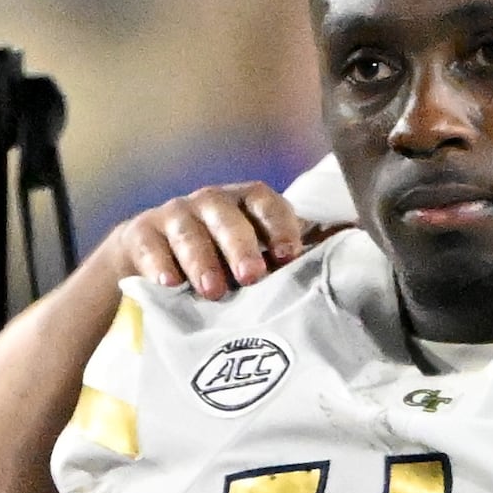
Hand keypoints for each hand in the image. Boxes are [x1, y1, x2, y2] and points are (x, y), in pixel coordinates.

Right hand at [100, 183, 332, 301]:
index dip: (278, 225)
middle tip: (252, 277)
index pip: (265, 201)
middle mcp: (209, 203)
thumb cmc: (217, 264)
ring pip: (188, 230)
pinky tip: (168, 283)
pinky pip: (149, 245)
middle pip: (226, 215)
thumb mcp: (253, 259)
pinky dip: (159, 263)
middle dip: (241, 246)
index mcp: (243, 204)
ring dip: (202, 259)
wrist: (150, 266)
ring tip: (212, 290)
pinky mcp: (139, 235)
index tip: (288, 256)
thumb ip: (291, 254)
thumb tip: (353, 242)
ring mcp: (172, 216)